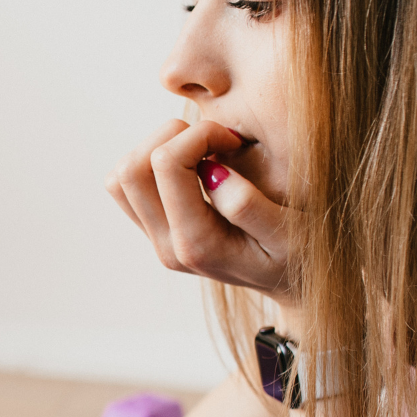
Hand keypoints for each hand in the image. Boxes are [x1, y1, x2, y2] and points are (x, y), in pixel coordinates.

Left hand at [105, 118, 295, 302]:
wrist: (286, 283)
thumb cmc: (296, 257)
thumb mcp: (292, 235)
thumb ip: (250, 206)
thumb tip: (211, 168)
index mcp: (197, 244)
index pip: (166, 164)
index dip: (199, 133)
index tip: (232, 140)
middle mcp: (167, 245)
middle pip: (131, 169)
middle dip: (171, 137)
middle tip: (214, 141)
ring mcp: (156, 240)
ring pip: (121, 178)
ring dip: (156, 150)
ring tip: (200, 151)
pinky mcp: (154, 231)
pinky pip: (128, 189)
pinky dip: (151, 165)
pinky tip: (191, 166)